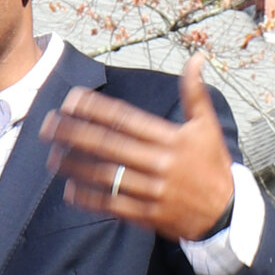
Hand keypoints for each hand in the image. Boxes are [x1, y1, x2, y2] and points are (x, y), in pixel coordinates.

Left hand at [40, 61, 237, 243]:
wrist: (226, 215)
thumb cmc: (212, 166)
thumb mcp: (207, 128)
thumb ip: (195, 93)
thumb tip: (196, 58)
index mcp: (171, 139)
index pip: (126, 119)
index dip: (96, 108)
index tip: (71, 99)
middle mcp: (161, 164)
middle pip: (109, 145)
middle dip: (75, 134)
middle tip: (48, 125)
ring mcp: (153, 191)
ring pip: (106, 176)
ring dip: (76, 166)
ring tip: (52, 157)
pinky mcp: (149, 216)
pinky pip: (113, 205)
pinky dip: (90, 198)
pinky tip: (69, 190)